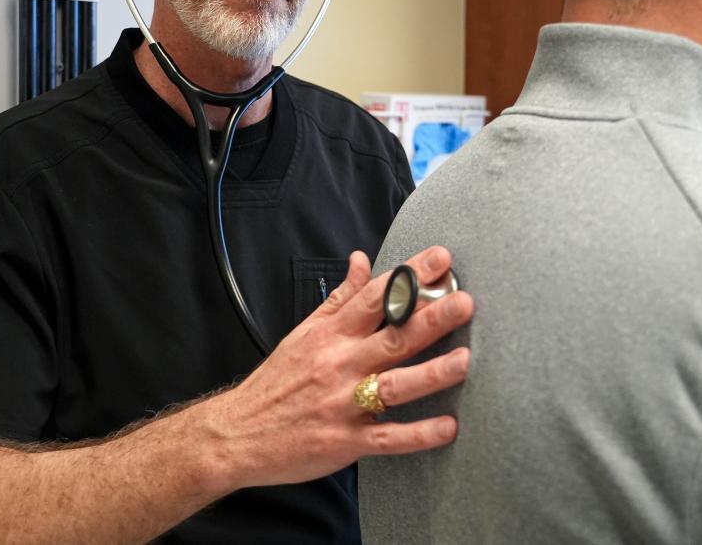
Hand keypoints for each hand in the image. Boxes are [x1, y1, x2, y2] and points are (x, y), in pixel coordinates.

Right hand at [208, 245, 472, 489]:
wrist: (236, 433)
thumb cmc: (276, 382)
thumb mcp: (303, 333)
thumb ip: (339, 299)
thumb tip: (361, 260)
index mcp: (330, 335)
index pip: (374, 297)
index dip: (408, 277)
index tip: (440, 259)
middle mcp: (339, 365)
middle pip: (391, 337)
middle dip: (430, 318)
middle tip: (464, 301)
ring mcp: (343, 404)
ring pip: (394, 385)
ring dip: (431, 373)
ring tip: (465, 360)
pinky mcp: (345, 442)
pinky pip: (389, 439)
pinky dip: (419, 435)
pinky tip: (449, 427)